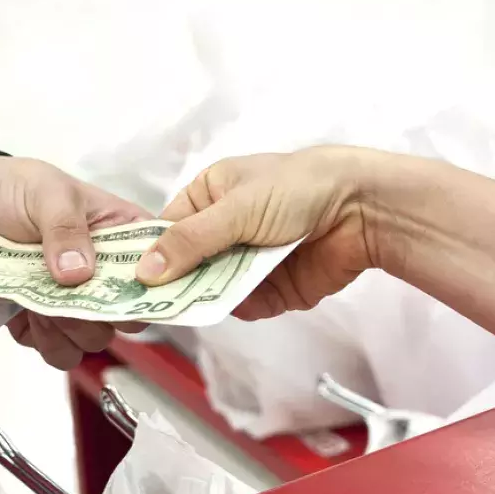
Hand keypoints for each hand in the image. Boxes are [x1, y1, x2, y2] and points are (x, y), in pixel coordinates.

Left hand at [0, 156, 149, 368]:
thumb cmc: (12, 187)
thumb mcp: (46, 192)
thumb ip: (64, 227)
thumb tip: (78, 274)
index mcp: (121, 234)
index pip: (157, 269)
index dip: (148, 286)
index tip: (121, 290)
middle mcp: (104, 273)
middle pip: (125, 317)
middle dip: (96, 316)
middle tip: (67, 299)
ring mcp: (72, 301)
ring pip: (92, 341)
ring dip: (67, 333)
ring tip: (39, 307)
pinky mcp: (40, 321)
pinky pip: (56, 351)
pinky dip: (40, 339)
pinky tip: (22, 312)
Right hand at [135, 147, 382, 319]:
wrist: (362, 208)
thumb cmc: (298, 188)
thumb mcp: (235, 208)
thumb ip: (190, 241)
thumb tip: (146, 270)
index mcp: (210, 195)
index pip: (167, 230)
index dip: (151, 256)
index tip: (132, 283)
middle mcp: (225, 228)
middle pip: (188, 265)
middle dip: (180, 283)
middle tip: (162, 304)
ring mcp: (249, 259)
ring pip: (215, 289)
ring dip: (213, 295)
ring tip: (205, 302)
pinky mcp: (274, 287)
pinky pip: (247, 305)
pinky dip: (247, 305)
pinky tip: (250, 300)